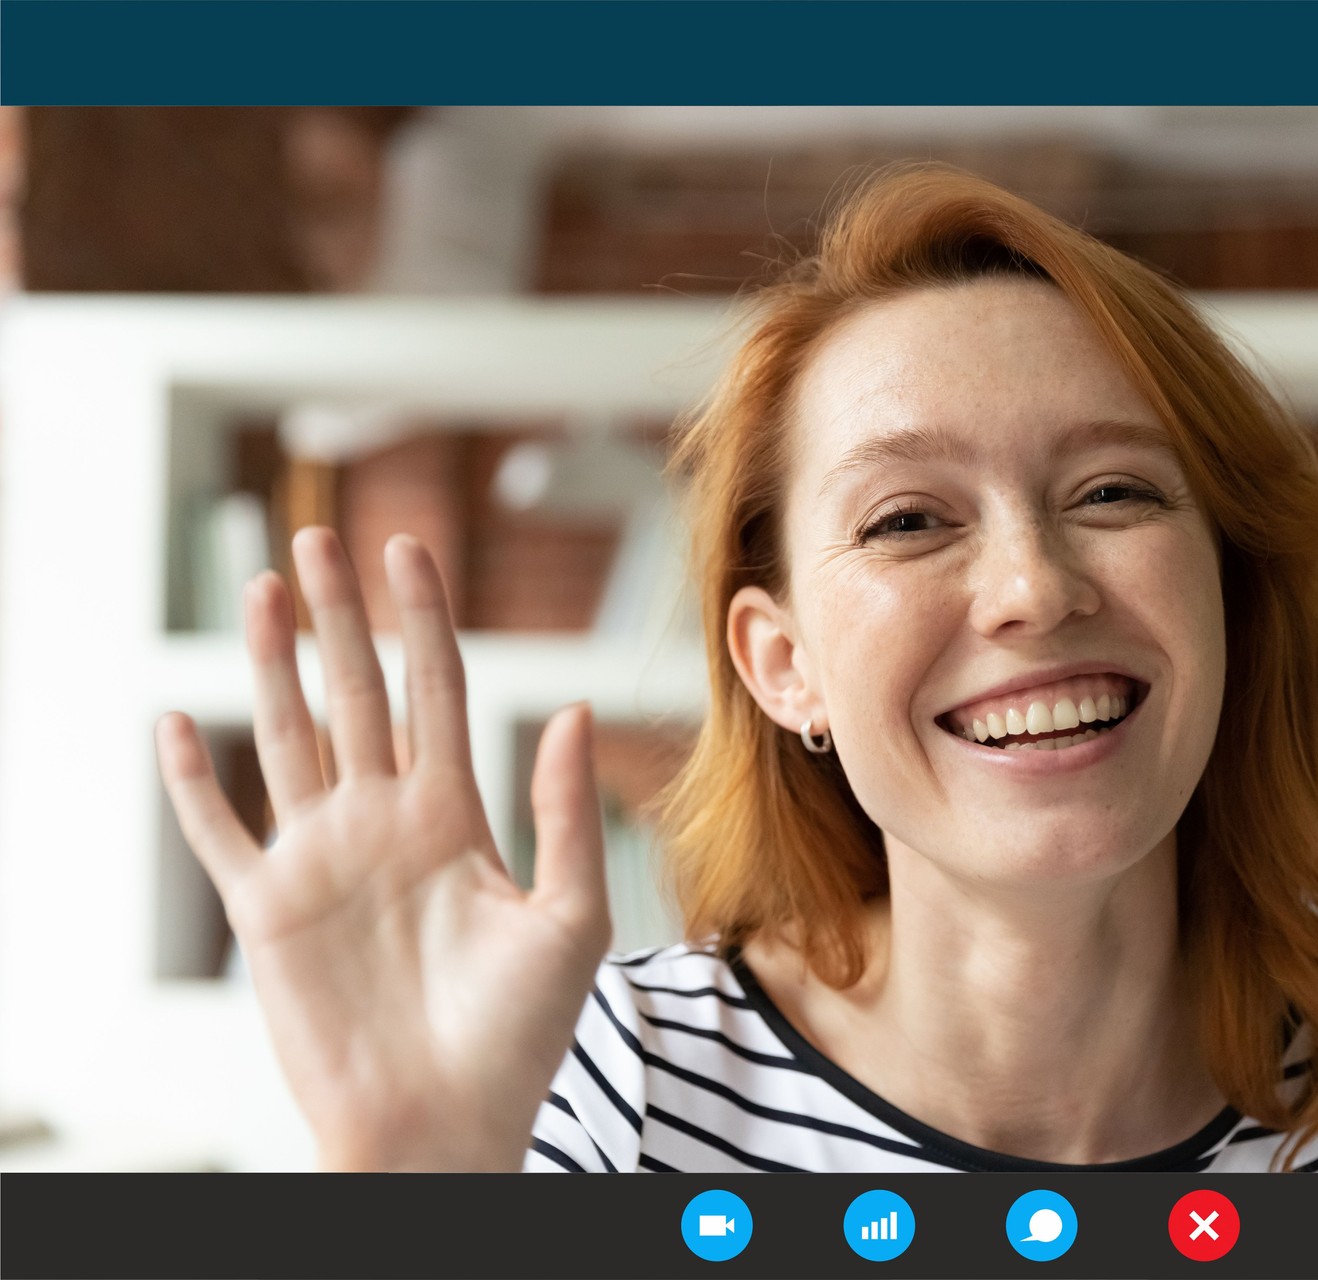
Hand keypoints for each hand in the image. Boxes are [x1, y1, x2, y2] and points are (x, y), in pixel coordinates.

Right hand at [155, 527, 612, 1170]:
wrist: (447, 1125)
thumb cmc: (519, 1035)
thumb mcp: (568, 917)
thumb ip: (563, 813)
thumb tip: (571, 709)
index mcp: (454, 815)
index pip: (437, 692)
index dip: (424, 621)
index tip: (413, 549)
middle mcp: (383, 822)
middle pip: (356, 695)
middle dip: (339, 618)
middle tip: (320, 538)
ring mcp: (321, 860)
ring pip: (289, 737)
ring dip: (272, 666)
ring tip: (264, 590)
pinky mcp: (268, 911)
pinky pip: (219, 833)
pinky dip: (194, 780)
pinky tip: (181, 721)